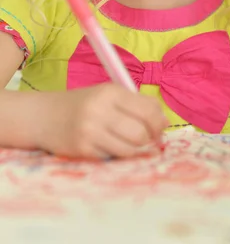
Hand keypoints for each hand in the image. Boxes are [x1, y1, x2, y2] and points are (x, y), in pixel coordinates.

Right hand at [35, 84, 168, 158]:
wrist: (45, 116)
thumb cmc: (84, 104)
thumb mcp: (108, 95)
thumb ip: (136, 104)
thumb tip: (164, 123)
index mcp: (111, 92)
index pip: (148, 110)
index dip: (160, 123)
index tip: (160, 129)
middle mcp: (100, 110)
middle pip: (140, 133)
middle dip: (148, 139)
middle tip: (147, 140)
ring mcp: (90, 131)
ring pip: (129, 149)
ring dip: (134, 149)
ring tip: (128, 143)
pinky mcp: (82, 149)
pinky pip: (112, 157)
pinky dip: (116, 154)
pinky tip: (109, 146)